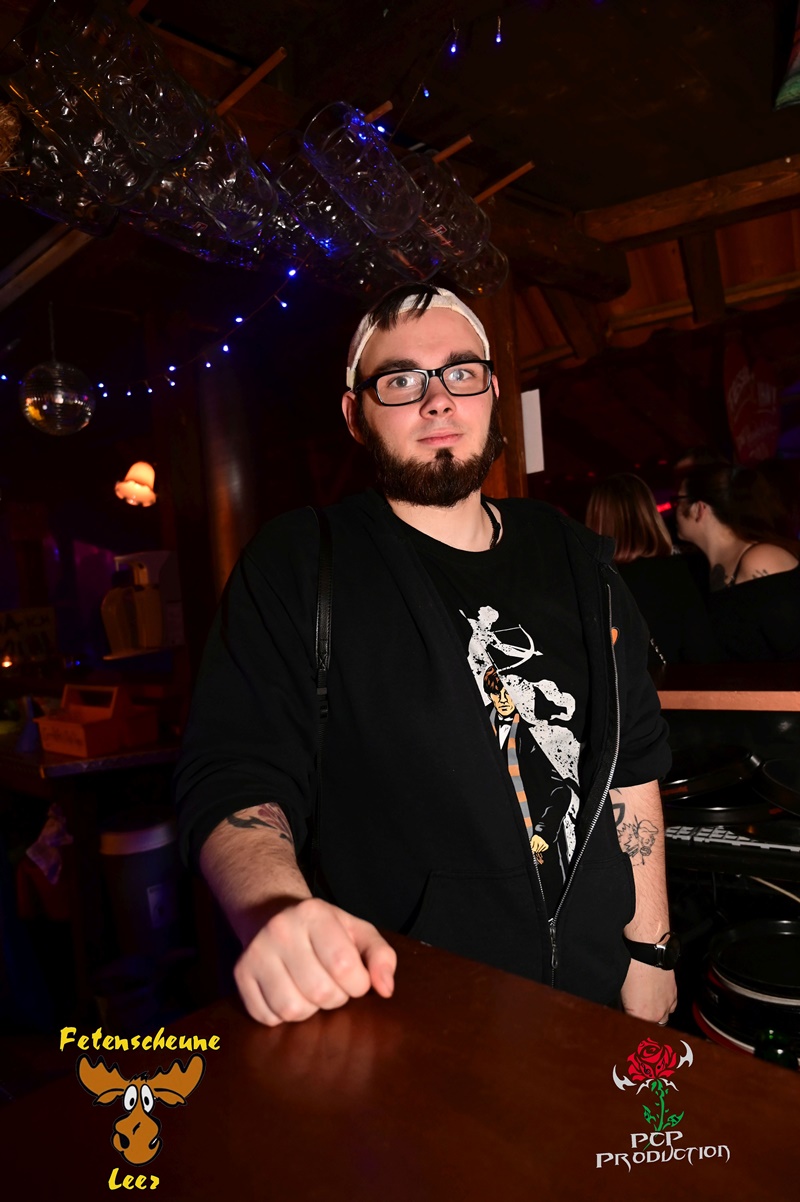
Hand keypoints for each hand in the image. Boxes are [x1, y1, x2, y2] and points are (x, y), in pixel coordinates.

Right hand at [233, 897, 396, 1025]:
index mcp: (313, 913)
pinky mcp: (240, 974)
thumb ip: (381, 957)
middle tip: (333, 983)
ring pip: (292, 1009)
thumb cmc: (325, 930)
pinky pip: (267, 1017)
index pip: (344, 966)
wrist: (273, 914)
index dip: (358, 984)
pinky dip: (284, 1016)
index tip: (356, 978)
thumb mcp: (358, 932)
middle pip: (320, 992)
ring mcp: (255, 952)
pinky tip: (289, 992)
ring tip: (311, 989)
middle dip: (336, 998)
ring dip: (310, 1010)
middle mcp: (280, 929)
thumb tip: (386, 990)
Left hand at [620, 959, 676, 1024]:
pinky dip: (665, 1006)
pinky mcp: (674, 996)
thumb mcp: (622, 992)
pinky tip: (658, 999)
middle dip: (644, 1022)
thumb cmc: (632, 970)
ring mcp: (667, 1006)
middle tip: (637, 1013)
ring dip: (656, 1016)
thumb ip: (626, 1007)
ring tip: (647, 1007)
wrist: (648, 954)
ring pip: (663, 1020)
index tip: (628, 1020)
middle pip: (651, 1027)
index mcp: (642, 1016)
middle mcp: (657, 1015)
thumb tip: (626, 1010)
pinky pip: (670, 1008)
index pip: (636, 1027)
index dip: (632, 1024)